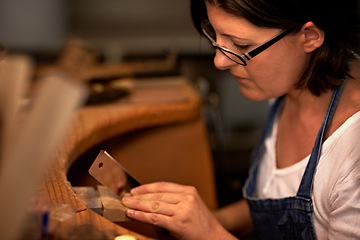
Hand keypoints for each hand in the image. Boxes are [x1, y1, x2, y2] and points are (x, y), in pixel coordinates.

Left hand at [121, 182, 236, 239]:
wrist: (214, 238)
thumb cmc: (201, 224)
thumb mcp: (190, 206)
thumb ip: (173, 202)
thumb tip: (149, 201)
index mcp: (189, 191)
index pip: (162, 186)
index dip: (146, 187)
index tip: (135, 190)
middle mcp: (186, 198)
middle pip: (156, 195)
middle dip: (139, 196)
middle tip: (126, 198)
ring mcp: (183, 210)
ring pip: (154, 205)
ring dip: (137, 205)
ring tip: (126, 205)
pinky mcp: (178, 224)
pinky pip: (155, 218)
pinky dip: (141, 216)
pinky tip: (133, 214)